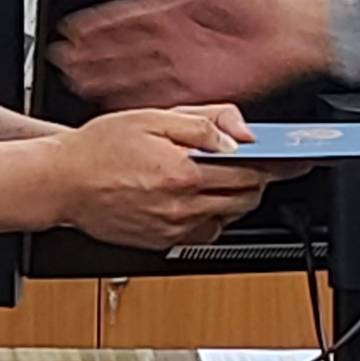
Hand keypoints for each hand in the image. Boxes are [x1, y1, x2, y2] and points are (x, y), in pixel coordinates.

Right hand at [52, 0, 338, 108]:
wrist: (291, 31)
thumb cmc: (260, 0)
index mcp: (174, 11)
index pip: (125, 20)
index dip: (98, 27)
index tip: (74, 33)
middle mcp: (175, 41)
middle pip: (123, 50)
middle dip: (93, 55)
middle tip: (65, 61)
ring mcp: (184, 66)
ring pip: (135, 74)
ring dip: (106, 78)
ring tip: (79, 82)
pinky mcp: (198, 89)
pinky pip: (161, 96)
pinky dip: (136, 99)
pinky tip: (114, 100)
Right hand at [54, 106, 271, 253]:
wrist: (60, 184)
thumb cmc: (97, 148)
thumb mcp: (152, 117)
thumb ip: (202, 123)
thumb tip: (239, 134)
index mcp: (183, 174)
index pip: (249, 172)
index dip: (278, 165)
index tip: (299, 161)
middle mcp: (182, 208)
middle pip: (245, 198)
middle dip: (257, 178)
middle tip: (255, 161)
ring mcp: (173, 230)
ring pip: (228, 217)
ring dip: (236, 197)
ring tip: (221, 174)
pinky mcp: (162, 243)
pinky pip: (205, 234)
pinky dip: (213, 216)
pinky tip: (198, 197)